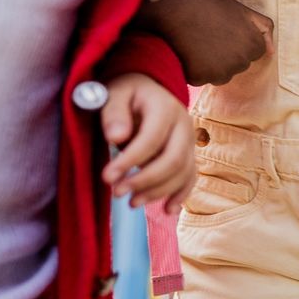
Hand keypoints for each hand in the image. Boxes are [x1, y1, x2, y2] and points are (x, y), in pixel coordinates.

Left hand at [100, 73, 196, 212]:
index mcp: (165, 108)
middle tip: (117, 193)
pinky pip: (190, 177)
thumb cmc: (127, 93)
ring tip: (131, 203)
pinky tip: (167, 210)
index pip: (151, 139)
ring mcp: (189, 141)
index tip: (107, 177)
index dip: (130, 161)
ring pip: (183, 172)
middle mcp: (184, 125)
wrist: (147, 88)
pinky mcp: (189, 154)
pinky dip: (181, 195)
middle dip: (146, 181)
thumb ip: (114, 113)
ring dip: (158, 191)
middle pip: (173, 160)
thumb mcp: (115, 93)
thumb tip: (117, 138)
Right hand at [139, 0, 271, 85]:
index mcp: (253, 45)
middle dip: (227, 54)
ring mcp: (220, 72)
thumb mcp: (242, 10)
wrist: (173, 7)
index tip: (226, 31)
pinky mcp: (200, 78)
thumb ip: (263, 28)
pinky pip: (200, 79)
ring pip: (220, 75)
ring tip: (199, 43)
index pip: (254, 52)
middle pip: (237, 65)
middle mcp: (240, 62)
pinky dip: (194, 69)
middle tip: (210, 35)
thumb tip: (272, 51)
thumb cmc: (207, 5)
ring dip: (211, 65)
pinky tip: (188, 51)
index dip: (239, 41)